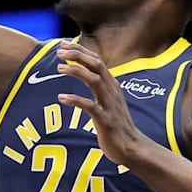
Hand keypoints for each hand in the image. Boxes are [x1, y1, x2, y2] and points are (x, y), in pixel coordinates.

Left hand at [54, 40, 147, 164]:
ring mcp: (110, 105)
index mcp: (112, 85)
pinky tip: (62, 98)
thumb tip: (86, 73)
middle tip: (59, 51)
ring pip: (95, 80)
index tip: (64, 44)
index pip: (97, 60)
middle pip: (97, 65)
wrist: (132, 148)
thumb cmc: (117, 125)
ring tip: (59, 68)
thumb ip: (99, 87)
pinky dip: (75, 100)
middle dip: (78, 55)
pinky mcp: (106, 121)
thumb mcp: (109, 101)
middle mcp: (112, 91)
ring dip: (76, 71)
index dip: (81, 50)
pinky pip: (90, 107)